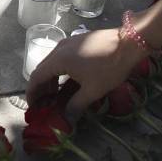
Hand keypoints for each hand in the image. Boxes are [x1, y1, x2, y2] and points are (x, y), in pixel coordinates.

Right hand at [24, 27, 143, 116]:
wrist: (129, 42)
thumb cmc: (109, 67)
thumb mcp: (93, 90)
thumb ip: (76, 105)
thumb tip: (67, 119)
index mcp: (58, 59)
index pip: (36, 77)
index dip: (32, 93)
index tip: (33, 107)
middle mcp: (59, 49)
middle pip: (42, 70)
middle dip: (41, 88)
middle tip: (44, 104)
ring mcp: (68, 43)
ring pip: (52, 64)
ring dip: (51, 80)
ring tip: (55, 96)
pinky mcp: (77, 42)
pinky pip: (61, 58)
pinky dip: (59, 72)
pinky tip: (67, 83)